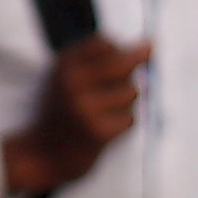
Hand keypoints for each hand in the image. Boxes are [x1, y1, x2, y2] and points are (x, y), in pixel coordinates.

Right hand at [3, 35, 146, 195]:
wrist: (47, 154)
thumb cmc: (66, 111)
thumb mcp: (70, 77)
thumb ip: (103, 60)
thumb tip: (150, 45)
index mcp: (64, 66)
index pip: (104, 43)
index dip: (117, 49)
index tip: (117, 56)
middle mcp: (73, 83)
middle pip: (122, 63)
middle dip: (140, 59)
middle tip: (150, 50)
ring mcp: (86, 108)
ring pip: (132, 92)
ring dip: (128, 101)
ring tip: (109, 110)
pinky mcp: (99, 131)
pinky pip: (131, 118)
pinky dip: (124, 123)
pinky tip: (107, 127)